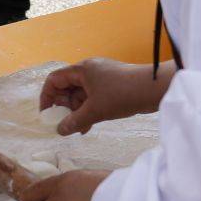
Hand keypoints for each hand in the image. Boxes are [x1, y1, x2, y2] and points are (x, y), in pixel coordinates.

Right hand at [40, 58, 169, 134]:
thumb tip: (59, 130)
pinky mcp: (112, 85)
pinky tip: (88, 126)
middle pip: (67, 87)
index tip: (47, 114)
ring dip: (77, 111)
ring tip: (77, 129)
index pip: (54, 79)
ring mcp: (101, 77)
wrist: (153, 89)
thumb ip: (74, 121)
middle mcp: (89, 71)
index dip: (47, 96)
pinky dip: (89, 109)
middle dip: (63, 107)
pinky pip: (93, 97)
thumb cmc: (121, 95)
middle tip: (63, 124)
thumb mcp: (94, 111)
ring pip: (81, 94)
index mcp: (81, 70)